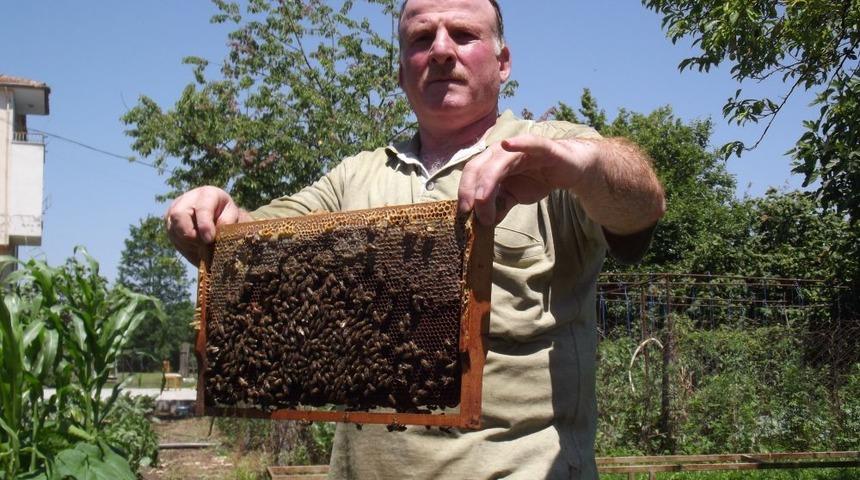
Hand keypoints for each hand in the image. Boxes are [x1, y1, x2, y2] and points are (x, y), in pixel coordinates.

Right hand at [165, 186, 249, 264]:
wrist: (215, 214)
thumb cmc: (225, 214)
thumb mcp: (231, 216)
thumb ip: (225, 223)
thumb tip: (212, 236)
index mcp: (207, 194)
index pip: (202, 209)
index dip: (204, 225)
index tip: (209, 239)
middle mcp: (186, 199)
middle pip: (178, 216)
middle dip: (190, 234)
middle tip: (203, 245)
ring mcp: (174, 210)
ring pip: (174, 231)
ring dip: (188, 244)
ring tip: (203, 248)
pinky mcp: (168, 223)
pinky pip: (172, 238)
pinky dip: (185, 247)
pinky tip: (196, 248)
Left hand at [457, 134, 596, 224]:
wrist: (570, 170)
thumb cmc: (539, 178)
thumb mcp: (515, 196)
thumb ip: (500, 205)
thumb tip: (485, 221)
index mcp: (492, 162)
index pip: (471, 174)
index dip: (464, 192)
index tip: (463, 213)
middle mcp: (502, 152)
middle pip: (478, 166)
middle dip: (470, 189)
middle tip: (469, 211)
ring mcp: (522, 148)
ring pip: (498, 161)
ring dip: (487, 180)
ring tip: (482, 200)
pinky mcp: (543, 148)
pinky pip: (530, 144)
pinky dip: (518, 143)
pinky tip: (507, 145)